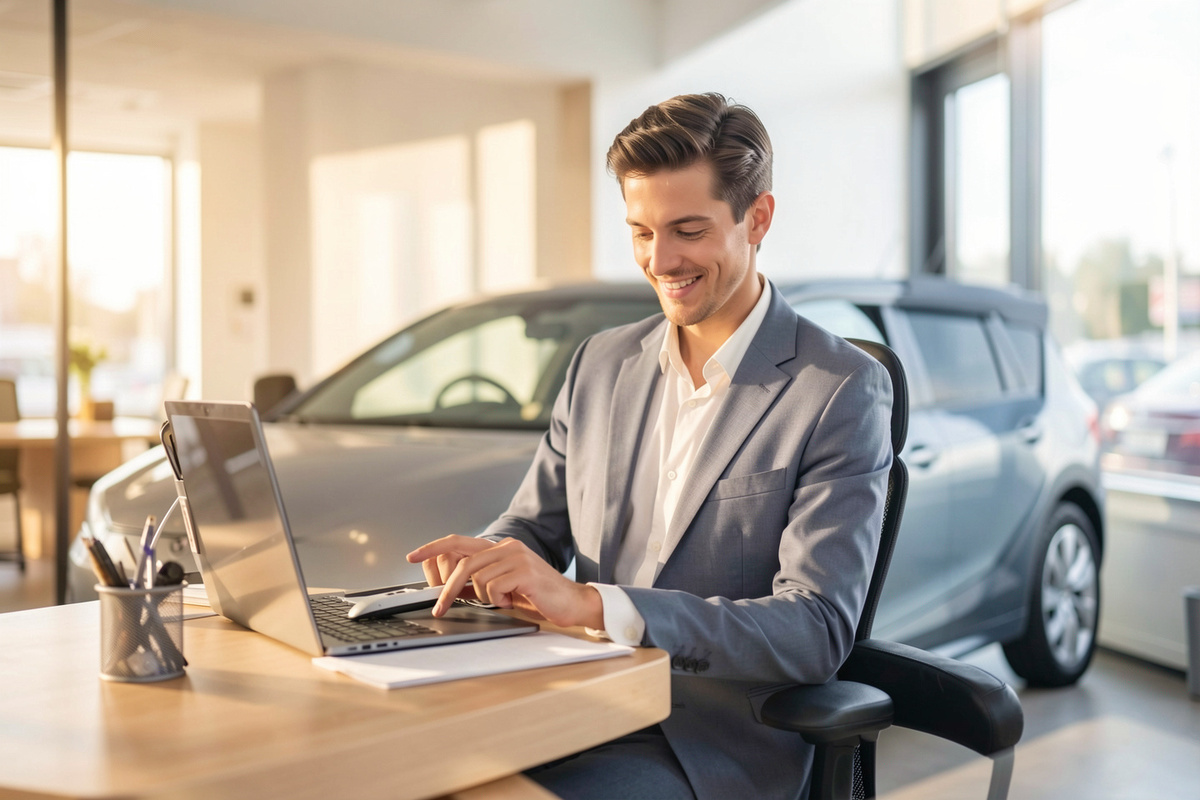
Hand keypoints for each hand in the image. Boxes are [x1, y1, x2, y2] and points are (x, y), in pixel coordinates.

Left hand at [406, 536, 602, 628]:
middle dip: (447, 589)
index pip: (458, 541)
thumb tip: (450, 588)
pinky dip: (499, 600)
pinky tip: (515, 599)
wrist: (572, 603)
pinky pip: (494, 588)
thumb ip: (479, 584)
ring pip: (477, 579)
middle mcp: (507, 547)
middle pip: (462, 564)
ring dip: (486, 598)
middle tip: (440, 608)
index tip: (412, 556)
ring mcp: (517, 556)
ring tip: (505, 600)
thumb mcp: (502, 589)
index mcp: (500, 547)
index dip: (432, 548)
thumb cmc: (538, 596)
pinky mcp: (524, 571)